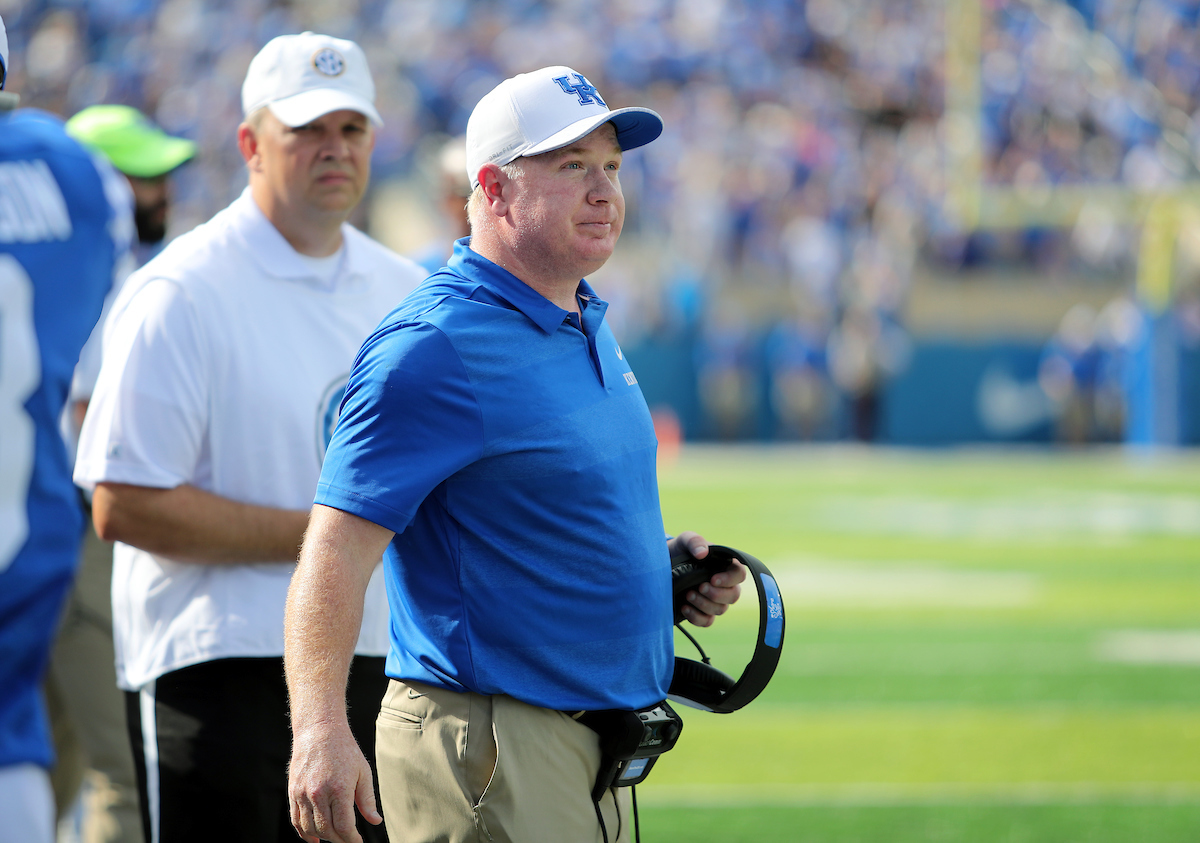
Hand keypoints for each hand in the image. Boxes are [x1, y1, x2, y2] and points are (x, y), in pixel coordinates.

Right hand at [288, 723, 381, 842]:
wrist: (320, 731)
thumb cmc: (345, 750)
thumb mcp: (364, 772)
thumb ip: (367, 800)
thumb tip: (375, 821)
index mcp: (339, 789)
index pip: (344, 827)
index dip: (352, 839)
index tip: (358, 842)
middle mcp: (318, 793)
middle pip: (326, 830)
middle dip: (339, 840)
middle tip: (348, 839)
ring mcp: (302, 793)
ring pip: (309, 828)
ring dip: (322, 837)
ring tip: (333, 837)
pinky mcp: (292, 792)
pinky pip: (295, 820)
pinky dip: (303, 832)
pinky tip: (314, 838)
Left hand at [667, 531, 746, 627]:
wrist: (662, 566)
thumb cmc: (679, 551)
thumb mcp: (684, 541)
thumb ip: (694, 541)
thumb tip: (703, 553)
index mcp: (724, 565)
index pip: (740, 574)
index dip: (730, 580)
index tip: (713, 579)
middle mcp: (723, 584)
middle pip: (733, 596)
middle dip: (717, 594)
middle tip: (699, 587)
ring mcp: (714, 600)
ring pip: (720, 609)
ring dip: (704, 604)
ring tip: (688, 595)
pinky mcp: (702, 612)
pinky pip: (707, 621)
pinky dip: (696, 617)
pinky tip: (684, 608)